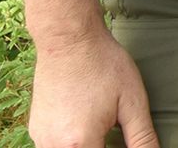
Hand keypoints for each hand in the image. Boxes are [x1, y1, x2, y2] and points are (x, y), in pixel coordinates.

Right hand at [27, 26, 157, 147]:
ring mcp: (40, 139)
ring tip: (101, 124)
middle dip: (101, 147)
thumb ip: (141, 138)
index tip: (119, 134)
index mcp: (79, 144)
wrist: (69, 40)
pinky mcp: (35, 129)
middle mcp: (54, 147)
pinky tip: (84, 122)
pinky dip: (71, 142)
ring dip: (87, 145)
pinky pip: (54, 146)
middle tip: (112, 128)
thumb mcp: (132, 102)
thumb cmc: (103, 66)